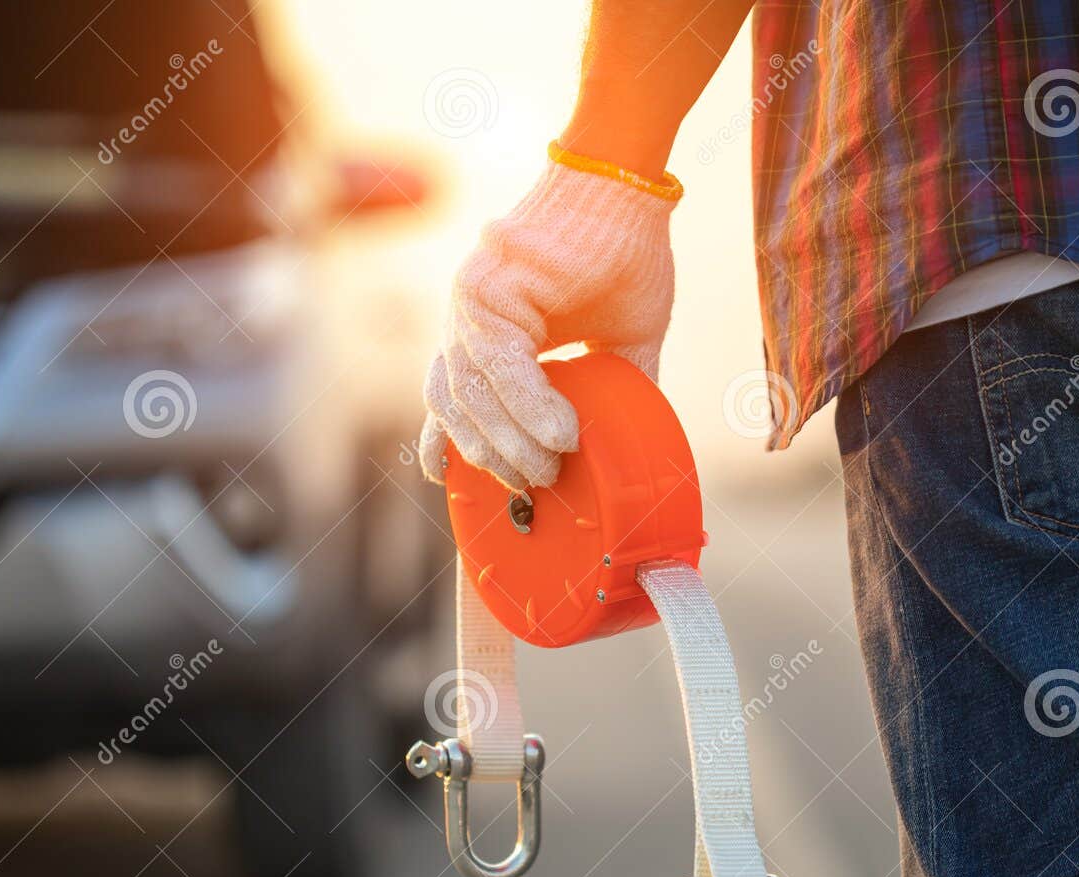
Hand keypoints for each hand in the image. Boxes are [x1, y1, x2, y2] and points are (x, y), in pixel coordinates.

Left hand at [419, 156, 677, 489]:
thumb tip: (629, 448)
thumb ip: (610, 391)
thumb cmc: (627, 253)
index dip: (448, 445)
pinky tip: (560, 434)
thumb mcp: (622, 341)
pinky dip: (529, 405)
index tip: (453, 484)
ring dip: (511, 440)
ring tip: (551, 468)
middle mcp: (467, 312)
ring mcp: (470, 296)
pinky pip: (500, 362)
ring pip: (469, 390)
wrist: (631, 187)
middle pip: (453, 403)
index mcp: (486, 326)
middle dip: (491, 456)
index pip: (449, 396)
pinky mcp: (487, 283)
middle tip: (535, 487)